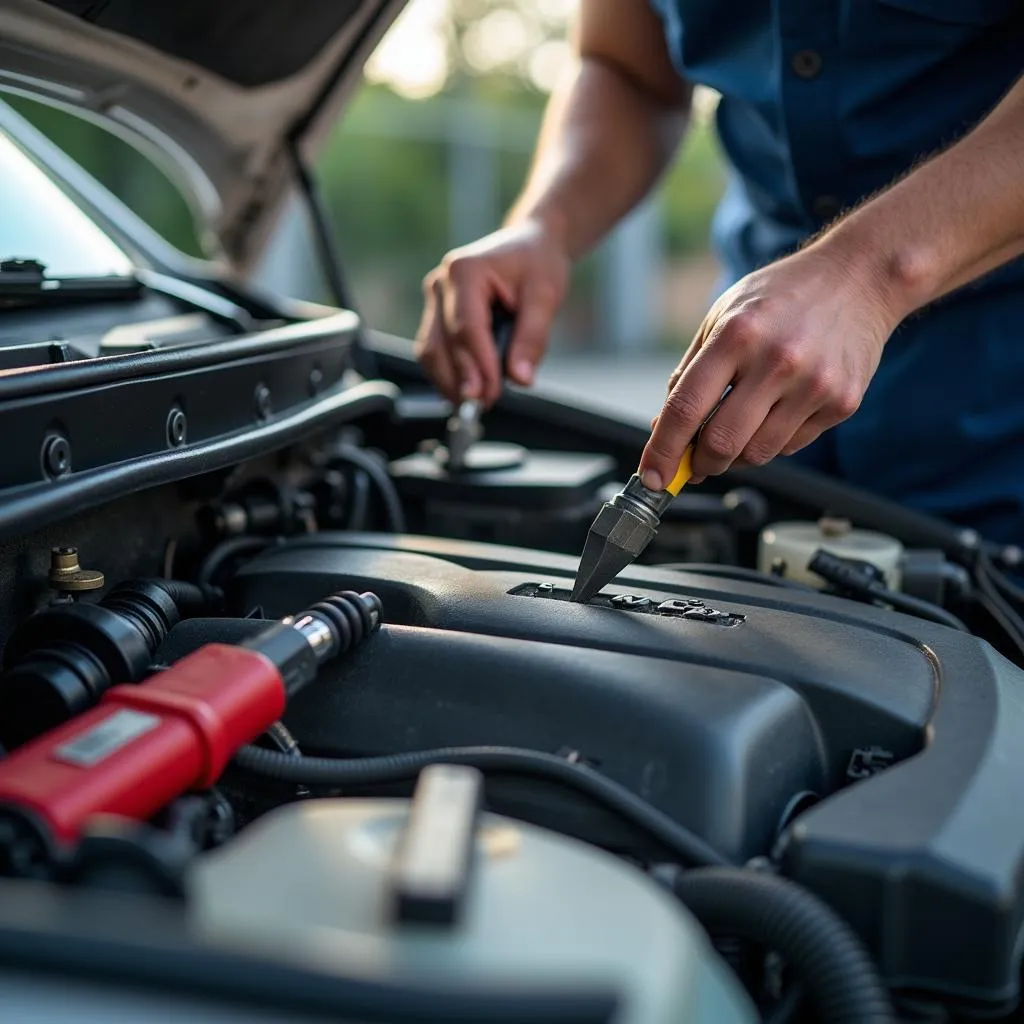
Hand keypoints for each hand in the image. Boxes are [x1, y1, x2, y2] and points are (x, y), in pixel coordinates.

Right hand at [414, 220, 570, 405]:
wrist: (530, 244)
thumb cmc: (537, 263)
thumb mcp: (546, 296)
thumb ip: (532, 338)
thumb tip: (519, 378)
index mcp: (465, 270)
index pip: (466, 329)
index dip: (478, 366)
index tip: (492, 394)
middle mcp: (442, 283)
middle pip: (441, 344)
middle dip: (462, 379)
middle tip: (484, 404)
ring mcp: (435, 299)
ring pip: (431, 351)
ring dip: (450, 382)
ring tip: (476, 402)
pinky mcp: (437, 314)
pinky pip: (435, 350)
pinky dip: (449, 373)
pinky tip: (467, 388)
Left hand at [639, 244, 900, 487]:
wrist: (861, 277)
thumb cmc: (783, 296)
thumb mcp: (723, 315)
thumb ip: (690, 371)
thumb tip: (665, 429)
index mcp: (736, 335)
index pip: (686, 409)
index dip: (663, 451)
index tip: (652, 476)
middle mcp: (776, 361)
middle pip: (721, 443)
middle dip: (700, 464)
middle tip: (695, 462)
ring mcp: (813, 385)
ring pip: (757, 454)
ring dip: (736, 456)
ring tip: (737, 431)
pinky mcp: (842, 402)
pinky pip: (791, 446)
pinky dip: (771, 441)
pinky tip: (774, 414)